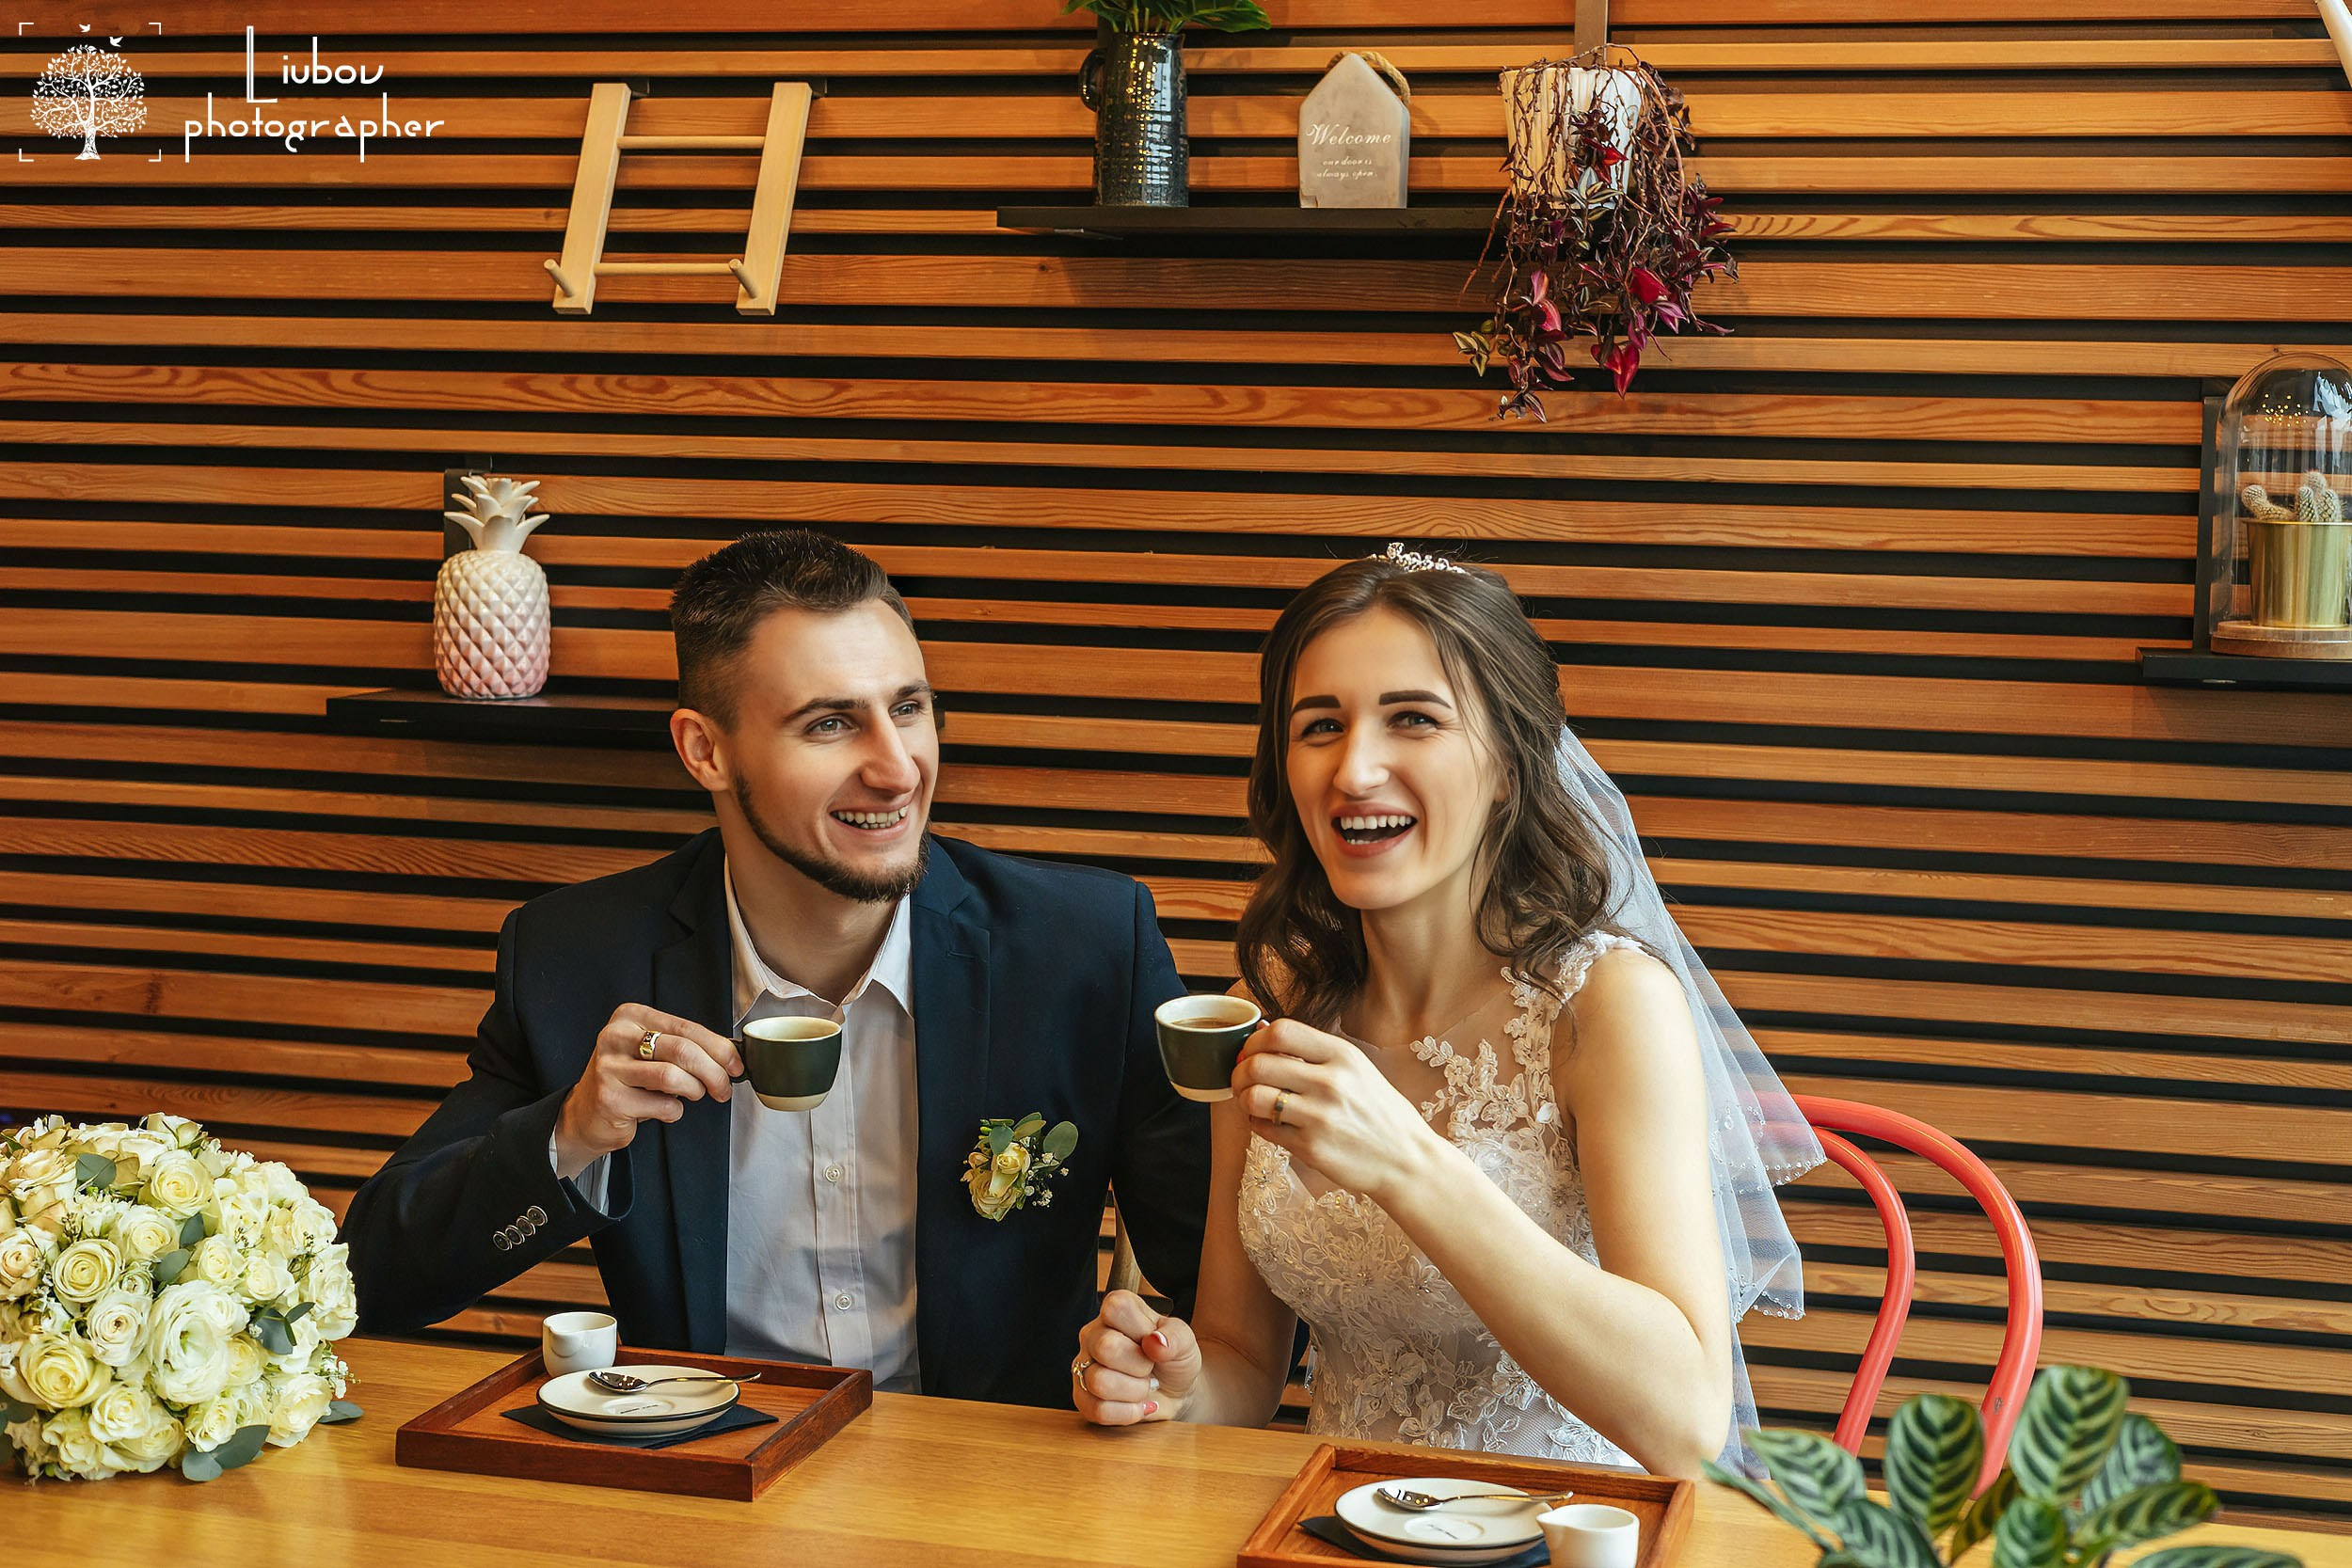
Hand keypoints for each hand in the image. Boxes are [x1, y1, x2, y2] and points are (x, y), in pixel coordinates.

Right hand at [553, 1005, 742, 1178]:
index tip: (737, 1065)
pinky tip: (662, 1109)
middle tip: (724, 1088)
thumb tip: (732, 1055)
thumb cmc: (630, 1080)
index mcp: (630, 1016)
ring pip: (673, 1077)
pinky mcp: (610, 1098)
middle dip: (714, 1073)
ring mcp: (609, 1067)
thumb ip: (686, 1046)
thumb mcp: (653, 1052)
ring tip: (692, 1095)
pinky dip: (673, 1111)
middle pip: (683, 1050)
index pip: (686, 1027)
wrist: (587, 1114)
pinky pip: (662, 1106)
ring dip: (694, 1091)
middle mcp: (616, 1036)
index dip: (719, 1048)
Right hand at [1072, 1289, 1196, 1426]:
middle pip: (1106, 1348)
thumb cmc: (1174, 1359)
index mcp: (1116, 1309)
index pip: (1114, 1309)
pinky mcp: (1082, 1397)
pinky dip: (1126, 1413)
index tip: (1153, 1341)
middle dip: (1140, 1366)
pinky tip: (1136, 1405)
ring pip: (1099, 1381)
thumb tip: (1155, 1342)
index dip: (1141, 1330)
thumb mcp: (1185, 1341)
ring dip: (1134, 1392)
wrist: (1174, 1392)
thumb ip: (1175, 1337)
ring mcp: (1083, 1366)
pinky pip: (1097, 1409)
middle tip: (1150, 1367)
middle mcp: (1093, 1334)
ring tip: (1143, 1387)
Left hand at [1233, 1019, 1442, 1204]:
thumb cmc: (1379, 1112)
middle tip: (1242, 1079)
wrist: (1407, 1160)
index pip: (1281, 1032)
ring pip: (1253, 1097)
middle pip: (1258, 1064)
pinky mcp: (1311, 1148)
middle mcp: (1331, 1082)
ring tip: (1252, 1102)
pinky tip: (1267, 1122)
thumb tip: (1264, 1032)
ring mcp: (1320, 1117)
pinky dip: (1256, 1123)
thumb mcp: (1357, 1070)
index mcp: (1342, 1055)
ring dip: (1243, 1098)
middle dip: (1240, 1071)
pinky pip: (1263, 1129)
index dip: (1255, 1040)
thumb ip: (1315, 1052)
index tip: (1252, 1050)